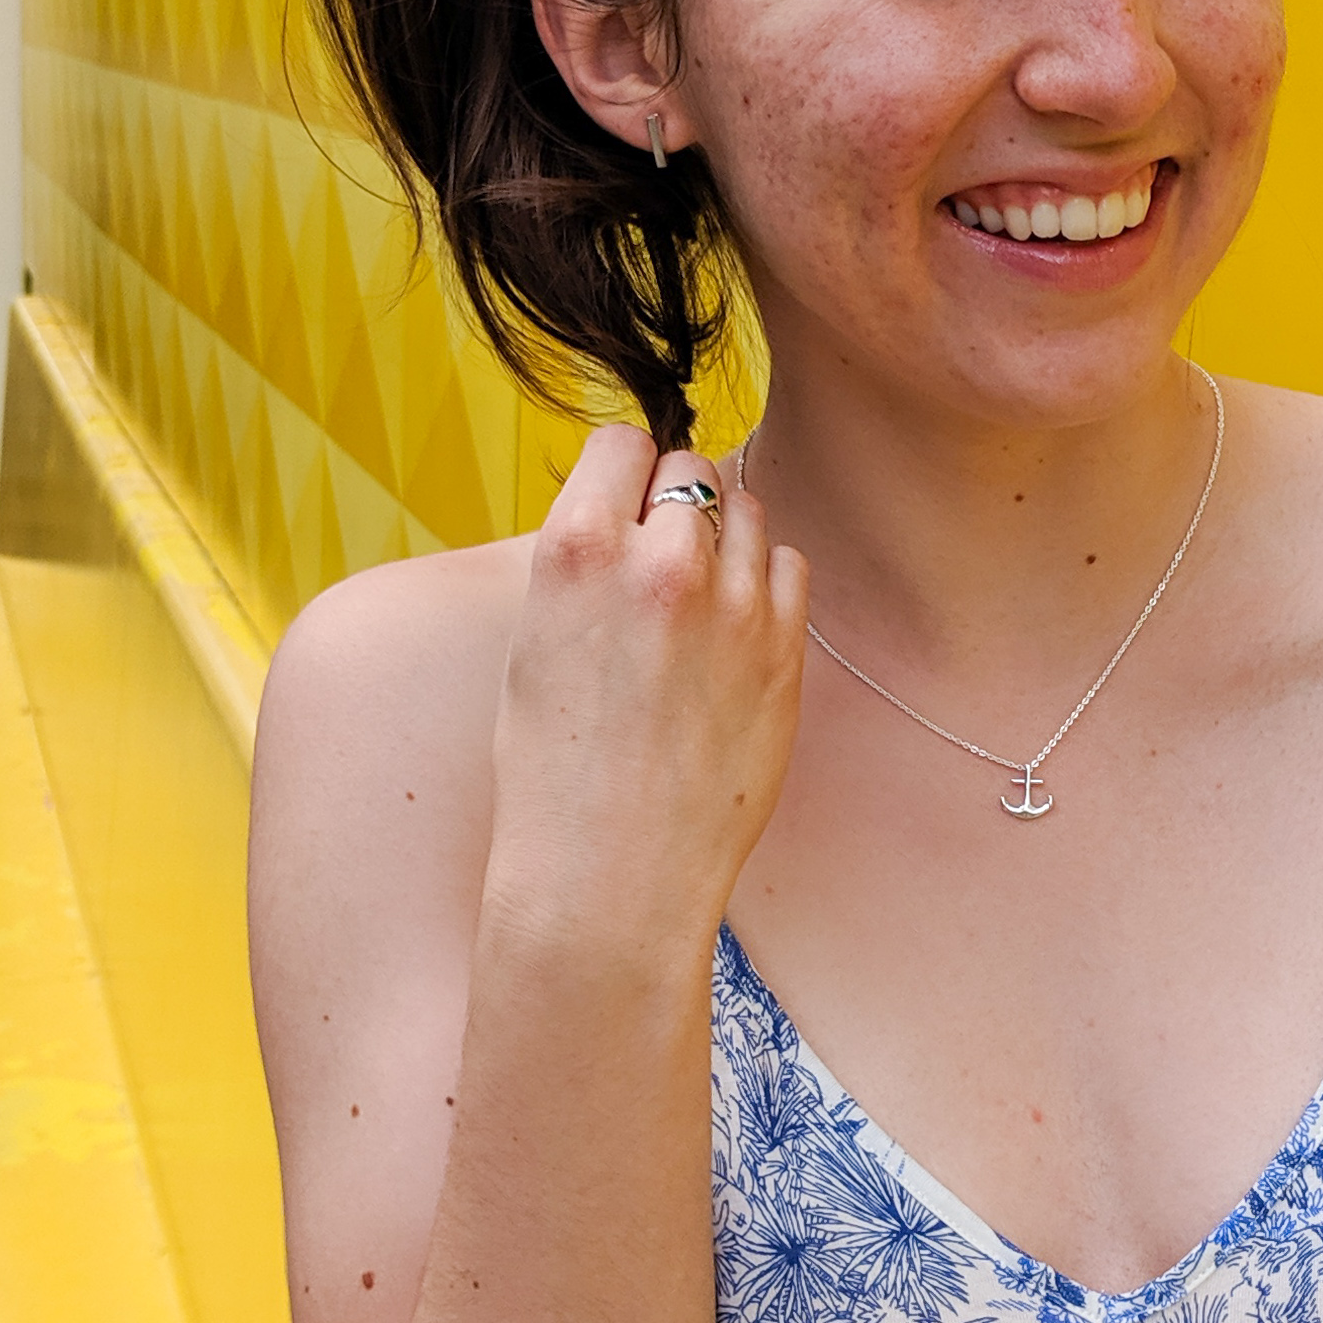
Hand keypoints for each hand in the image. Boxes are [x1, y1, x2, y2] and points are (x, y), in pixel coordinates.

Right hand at [484, 425, 807, 948]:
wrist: (610, 879)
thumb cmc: (553, 775)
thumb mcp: (534, 646)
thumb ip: (586, 565)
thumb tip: (631, 511)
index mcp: (577, 551)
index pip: (624, 443)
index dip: (624, 473)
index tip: (622, 504)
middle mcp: (661, 563)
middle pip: (692, 470)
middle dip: (675, 505)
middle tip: (656, 566)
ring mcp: (733, 607)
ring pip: (747, 513)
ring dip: (724, 540)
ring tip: (694, 606)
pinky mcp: (784, 650)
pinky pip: (788, 568)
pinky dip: (764, 585)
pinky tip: (733, 635)